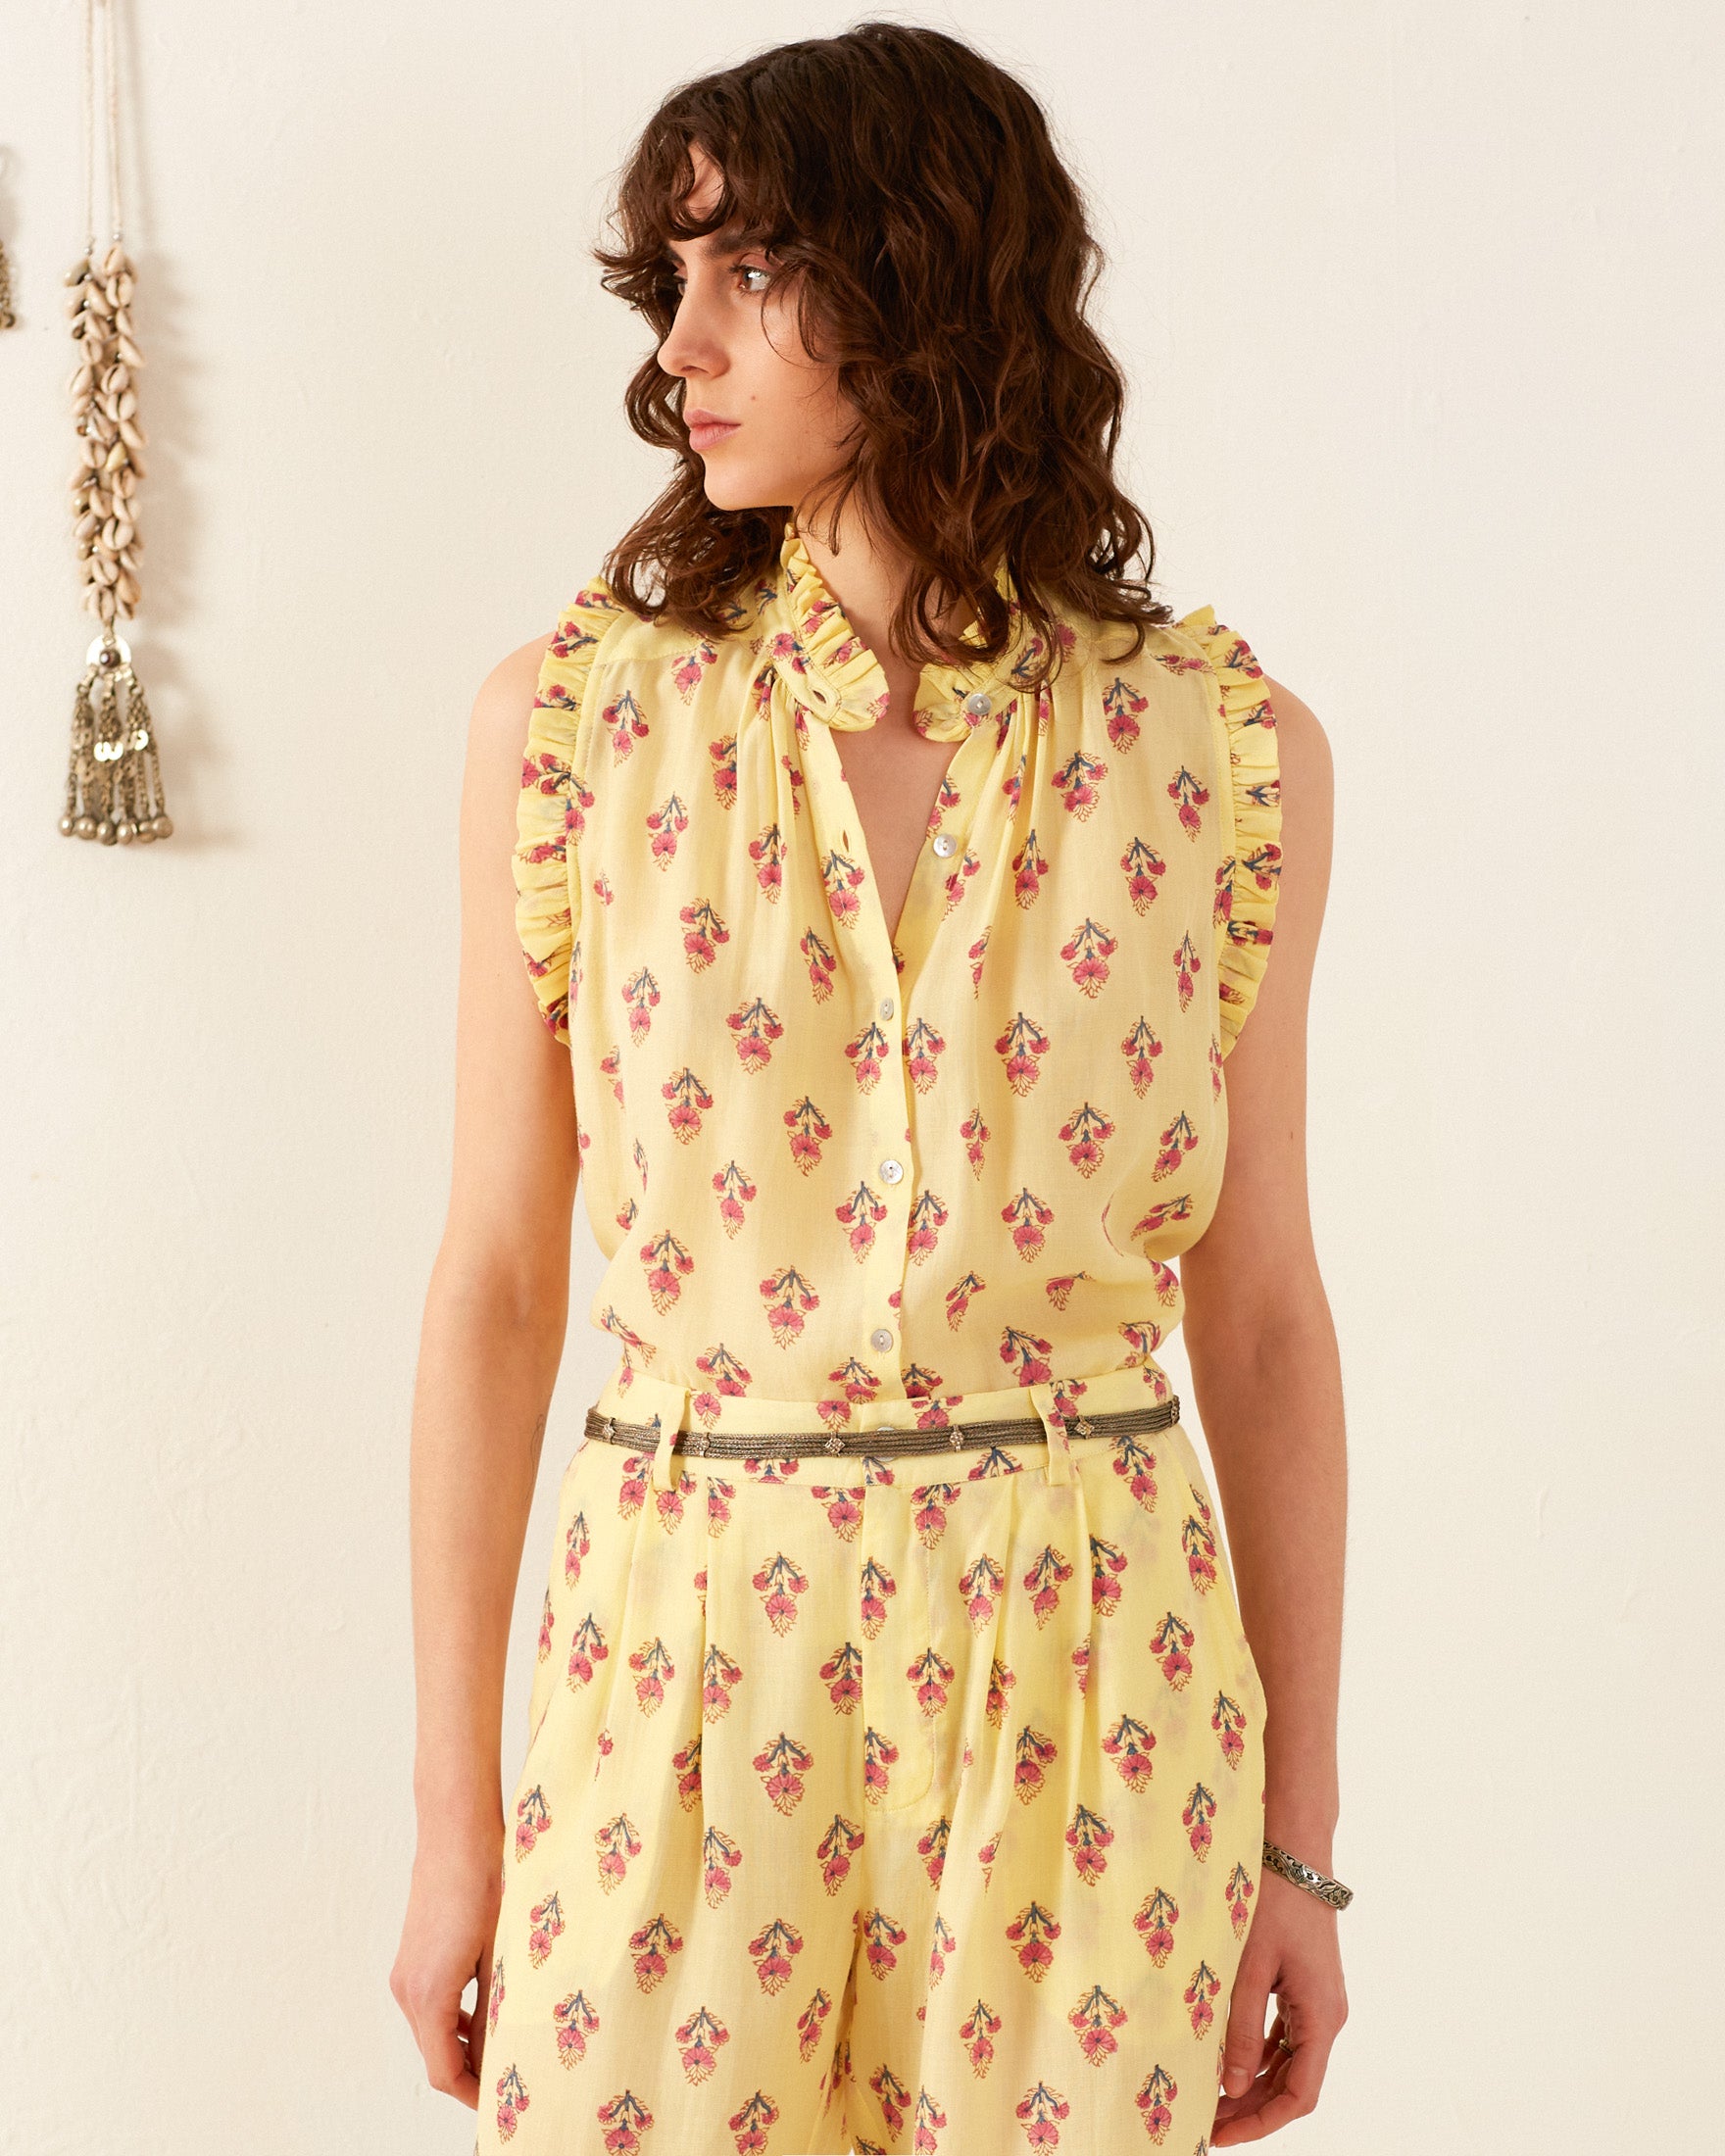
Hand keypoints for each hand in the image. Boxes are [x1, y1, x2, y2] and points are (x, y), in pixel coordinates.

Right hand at [390, 1817, 504, 2109]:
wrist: (456, 1831)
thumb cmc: (484, 1883)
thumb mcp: (501, 1951)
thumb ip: (495, 2009)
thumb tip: (498, 2054)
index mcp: (429, 1995)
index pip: (444, 2072)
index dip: (472, 2095)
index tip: (502, 2105)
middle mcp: (407, 1990)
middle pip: (436, 2055)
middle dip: (470, 2074)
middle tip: (510, 2080)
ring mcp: (405, 1973)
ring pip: (432, 2031)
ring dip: (463, 2046)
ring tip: (505, 2048)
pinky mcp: (411, 1958)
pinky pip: (430, 2006)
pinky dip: (454, 2020)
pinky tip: (486, 2013)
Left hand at [1211, 1867, 1347, 2142]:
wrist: (1295, 1850)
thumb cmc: (1273, 1901)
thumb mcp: (1249, 1967)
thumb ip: (1240, 2029)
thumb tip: (1229, 2087)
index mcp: (1322, 2018)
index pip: (1298, 2096)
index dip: (1260, 2122)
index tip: (1220, 2135)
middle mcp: (1327, 2017)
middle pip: (1293, 2084)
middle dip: (1250, 2107)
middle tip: (1204, 2120)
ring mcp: (1318, 2003)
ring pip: (1288, 2062)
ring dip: (1252, 2083)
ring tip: (1207, 2095)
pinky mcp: (1305, 1987)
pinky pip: (1284, 2035)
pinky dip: (1256, 2053)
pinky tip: (1224, 2058)